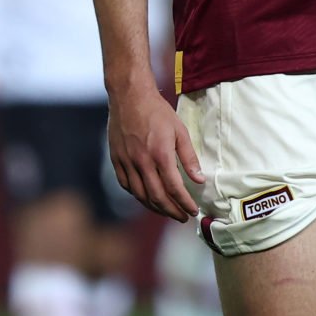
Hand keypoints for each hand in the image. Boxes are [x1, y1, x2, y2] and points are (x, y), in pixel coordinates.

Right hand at [107, 81, 204, 221]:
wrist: (129, 98)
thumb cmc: (158, 112)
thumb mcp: (180, 131)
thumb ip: (189, 157)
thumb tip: (199, 179)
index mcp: (160, 154)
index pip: (174, 188)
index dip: (184, 203)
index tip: (192, 211)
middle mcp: (141, 162)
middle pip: (156, 196)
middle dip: (171, 210)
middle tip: (182, 217)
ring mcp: (126, 162)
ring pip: (140, 195)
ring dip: (155, 207)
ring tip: (168, 212)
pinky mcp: (116, 161)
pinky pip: (127, 186)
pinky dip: (138, 196)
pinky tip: (148, 198)